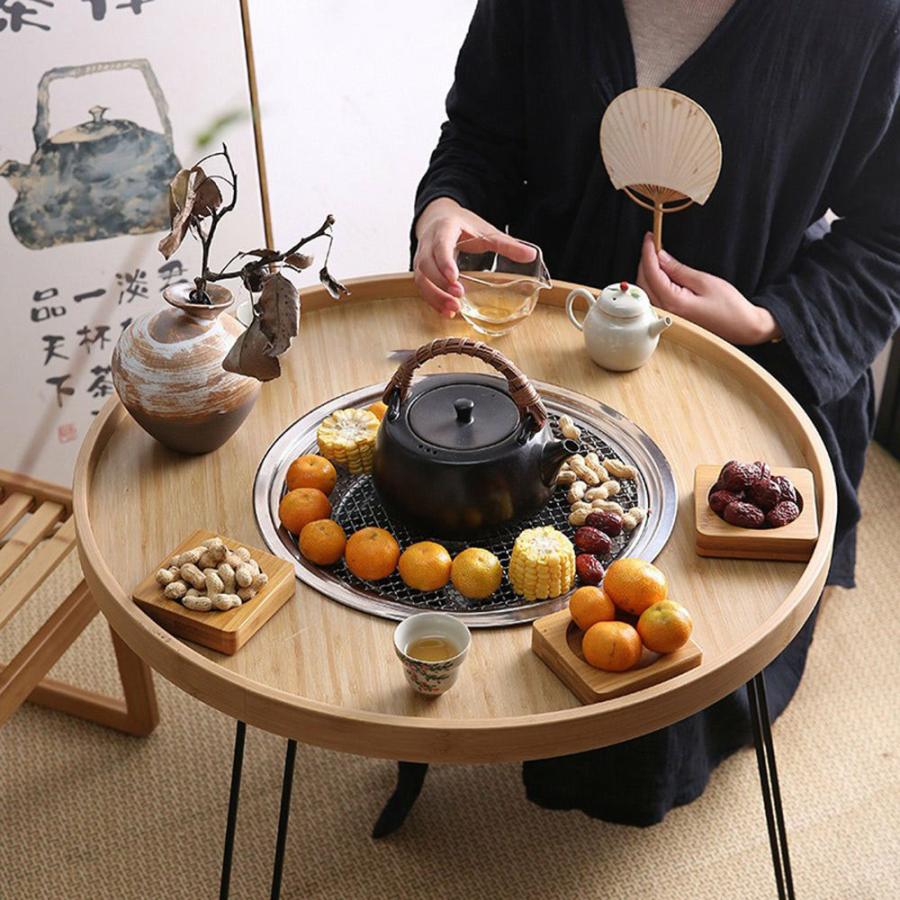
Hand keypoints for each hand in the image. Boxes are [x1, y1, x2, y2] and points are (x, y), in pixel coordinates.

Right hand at [414, 197, 536, 316]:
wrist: (439, 219)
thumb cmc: (463, 226)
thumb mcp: (486, 231)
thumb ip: (507, 244)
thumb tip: (531, 255)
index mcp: (444, 229)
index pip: (440, 246)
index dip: (444, 262)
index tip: (455, 277)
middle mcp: (428, 244)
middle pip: (426, 266)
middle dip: (439, 284)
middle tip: (458, 297)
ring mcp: (421, 258)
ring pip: (421, 279)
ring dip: (435, 297)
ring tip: (453, 310)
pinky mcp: (421, 271)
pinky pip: (422, 288)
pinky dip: (433, 301)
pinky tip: (447, 312)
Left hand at [636, 233, 780, 344]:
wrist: (742, 328)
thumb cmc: (729, 308)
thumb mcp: (704, 282)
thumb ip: (678, 270)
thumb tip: (661, 257)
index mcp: (672, 302)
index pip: (651, 272)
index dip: (648, 252)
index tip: (650, 237)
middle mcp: (665, 311)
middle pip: (643, 281)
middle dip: (645, 260)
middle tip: (653, 243)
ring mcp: (666, 316)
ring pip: (645, 290)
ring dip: (647, 271)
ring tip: (656, 255)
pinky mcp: (670, 317)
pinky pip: (652, 297)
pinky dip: (651, 282)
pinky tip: (659, 273)